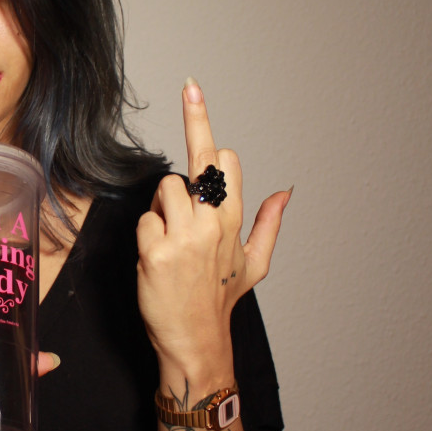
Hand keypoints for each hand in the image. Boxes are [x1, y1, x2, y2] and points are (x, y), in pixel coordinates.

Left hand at [136, 80, 289, 389]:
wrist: (195, 344)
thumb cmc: (219, 302)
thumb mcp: (255, 266)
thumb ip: (269, 224)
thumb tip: (287, 192)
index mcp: (234, 223)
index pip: (225, 161)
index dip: (208, 133)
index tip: (196, 93)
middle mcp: (213, 225)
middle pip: (200, 160)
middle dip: (195, 123)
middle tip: (192, 86)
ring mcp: (184, 238)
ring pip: (165, 188)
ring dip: (161, 207)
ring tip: (169, 236)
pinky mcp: (155, 253)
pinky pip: (144, 220)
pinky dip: (144, 234)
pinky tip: (154, 257)